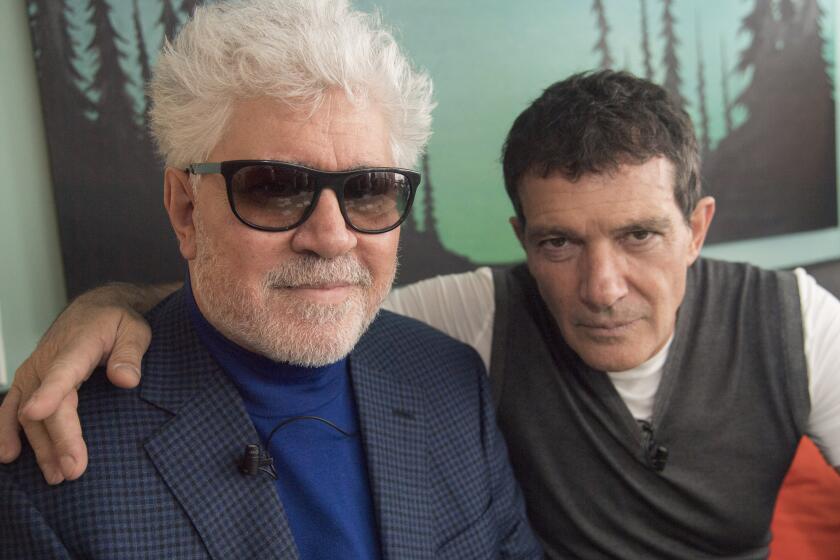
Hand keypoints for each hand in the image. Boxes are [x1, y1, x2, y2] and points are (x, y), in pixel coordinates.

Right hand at [0, 285, 153, 483]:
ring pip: (29, 415)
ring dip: (40, 447)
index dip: (49, 393)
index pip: (62, 372)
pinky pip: (10, 409)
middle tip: (75, 471)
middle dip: (59, 440)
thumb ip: (130, 355)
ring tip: (57, 477)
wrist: (95, 309)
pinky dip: (6, 432)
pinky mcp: (28, 381)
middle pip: (48, 406)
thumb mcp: (135, 330)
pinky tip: (9, 457)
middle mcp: (47, 361)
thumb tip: (126, 380)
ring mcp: (34, 372)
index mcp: (76, 347)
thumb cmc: (117, 322)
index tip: (38, 412)